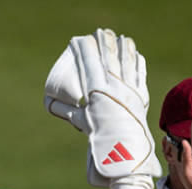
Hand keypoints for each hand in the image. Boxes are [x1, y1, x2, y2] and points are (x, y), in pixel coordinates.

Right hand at [44, 28, 159, 184]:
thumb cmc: (99, 138)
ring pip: (127, 62)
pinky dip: (138, 62)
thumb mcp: (81, 122)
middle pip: (110, 57)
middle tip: (102, 33)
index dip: (86, 48)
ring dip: (124, 48)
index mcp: (97, 90)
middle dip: (106, 42)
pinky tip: (135, 55)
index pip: (90, 62)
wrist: (125, 152)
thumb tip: (49, 103)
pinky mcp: (141, 96)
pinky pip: (140, 74)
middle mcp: (115, 87)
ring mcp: (130, 90)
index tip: (82, 39)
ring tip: (121, 39)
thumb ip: (66, 111)